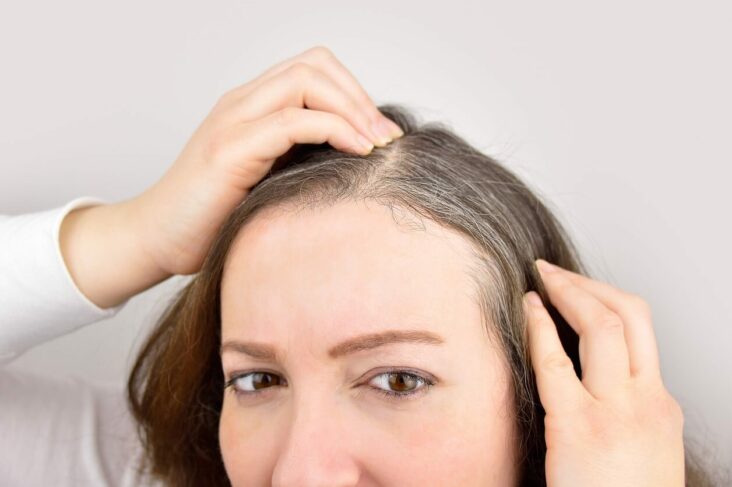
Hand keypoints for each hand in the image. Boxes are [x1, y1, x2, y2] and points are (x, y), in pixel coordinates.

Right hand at [126, 45, 402, 275]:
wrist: (155, 240)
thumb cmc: (211, 217)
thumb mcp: (265, 179)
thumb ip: (297, 159)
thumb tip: (357, 164)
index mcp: (252, 107)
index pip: (314, 70)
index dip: (354, 93)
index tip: (381, 133)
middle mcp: (241, 103)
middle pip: (314, 65)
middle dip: (360, 96)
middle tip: (388, 136)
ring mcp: (233, 121)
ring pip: (305, 81)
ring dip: (353, 109)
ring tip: (379, 143)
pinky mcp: (229, 150)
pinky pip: (291, 121)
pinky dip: (333, 129)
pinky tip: (358, 152)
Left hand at [524, 259, 684, 486]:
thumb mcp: (641, 452)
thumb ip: (623, 411)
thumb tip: (590, 379)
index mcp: (659, 406)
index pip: (640, 330)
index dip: (605, 297)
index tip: (576, 288)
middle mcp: (646, 401)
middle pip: (630, 314)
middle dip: (589, 282)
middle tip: (553, 270)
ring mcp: (617, 414)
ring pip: (604, 326)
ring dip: (568, 292)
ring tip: (540, 277)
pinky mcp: (579, 430)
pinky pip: (557, 364)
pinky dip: (541, 328)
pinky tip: (528, 310)